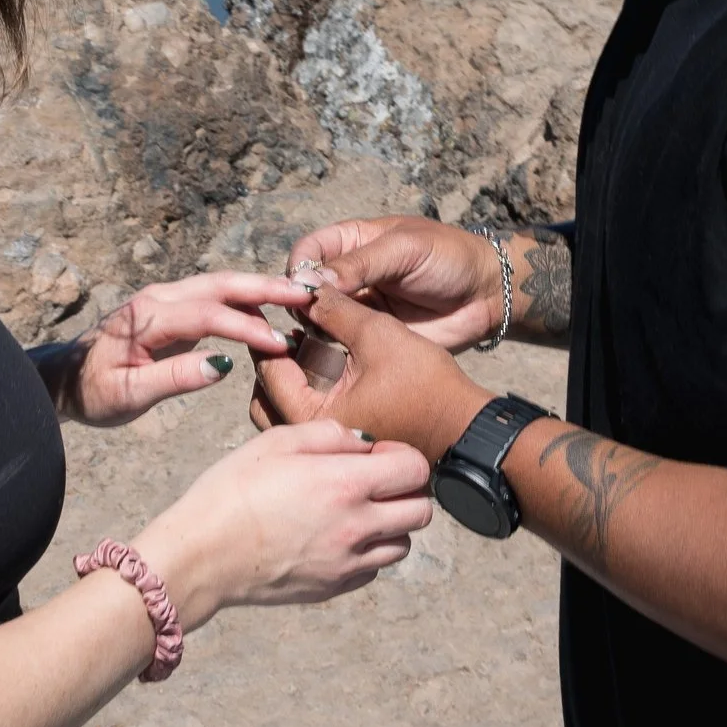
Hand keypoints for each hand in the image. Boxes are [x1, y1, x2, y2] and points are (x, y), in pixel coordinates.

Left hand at [50, 272, 309, 426]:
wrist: (65, 377)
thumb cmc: (93, 391)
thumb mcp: (128, 396)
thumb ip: (173, 378)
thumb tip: (220, 367)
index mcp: (148, 318)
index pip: (206, 315)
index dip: (245, 327)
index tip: (279, 344)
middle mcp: (159, 299)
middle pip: (220, 284)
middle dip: (265, 287)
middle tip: (306, 294)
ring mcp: (167, 299)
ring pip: (221, 285)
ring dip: (260, 289)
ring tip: (300, 298)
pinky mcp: (174, 308)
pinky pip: (215, 296)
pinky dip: (247, 299)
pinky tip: (272, 310)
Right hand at [135, 419, 432, 626]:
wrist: (201, 555)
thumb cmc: (231, 491)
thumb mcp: (275, 442)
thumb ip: (329, 435)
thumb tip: (364, 443)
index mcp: (345, 484)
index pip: (415, 469)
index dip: (402, 457)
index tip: (376, 456)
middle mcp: (356, 527)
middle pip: (421, 511)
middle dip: (406, 491)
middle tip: (374, 483)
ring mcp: (347, 563)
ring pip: (403, 545)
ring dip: (391, 525)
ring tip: (355, 512)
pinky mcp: (333, 588)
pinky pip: (373, 569)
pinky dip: (367, 552)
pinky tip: (335, 538)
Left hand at [251, 286, 492, 459]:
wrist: (465, 425)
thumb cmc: (426, 383)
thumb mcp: (377, 334)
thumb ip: (334, 308)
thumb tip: (303, 285)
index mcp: (313, 416)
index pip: (268, 370)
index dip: (263, 332)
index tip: (260, 306)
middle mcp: (313, 437)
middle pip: (265, 398)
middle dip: (269, 362)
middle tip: (277, 329)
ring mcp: (328, 441)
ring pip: (284, 409)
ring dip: (288, 376)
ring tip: (300, 340)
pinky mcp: (344, 439)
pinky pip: (307, 414)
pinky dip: (307, 388)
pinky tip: (322, 358)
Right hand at [284, 216, 502, 351]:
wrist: (486, 296)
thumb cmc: (449, 259)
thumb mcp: (405, 251)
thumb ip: (360, 264)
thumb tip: (311, 281)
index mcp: (352, 241)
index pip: (307, 252)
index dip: (298, 270)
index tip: (300, 291)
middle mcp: (348, 275)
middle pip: (304, 289)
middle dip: (299, 304)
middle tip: (307, 321)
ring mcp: (357, 307)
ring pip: (316, 319)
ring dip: (311, 330)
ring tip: (317, 341)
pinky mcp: (369, 336)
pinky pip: (339, 345)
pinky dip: (329, 351)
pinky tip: (330, 358)